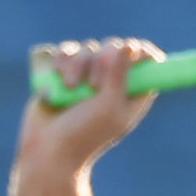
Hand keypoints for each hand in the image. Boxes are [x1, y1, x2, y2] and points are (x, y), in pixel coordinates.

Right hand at [19, 38, 161, 166]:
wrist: (48, 150)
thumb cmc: (84, 134)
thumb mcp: (109, 106)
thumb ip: (120, 75)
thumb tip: (129, 45)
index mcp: (132, 93)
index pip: (148, 61)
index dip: (142, 52)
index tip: (133, 54)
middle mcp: (112, 82)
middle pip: (115, 47)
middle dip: (103, 59)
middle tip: (94, 85)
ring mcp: (86, 75)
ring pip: (89, 47)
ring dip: (78, 64)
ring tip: (70, 86)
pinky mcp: (63, 72)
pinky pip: (67, 51)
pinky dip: (62, 60)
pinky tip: (57, 78)